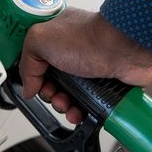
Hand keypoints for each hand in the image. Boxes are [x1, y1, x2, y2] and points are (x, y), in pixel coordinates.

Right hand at [19, 7, 151, 123]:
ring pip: (69, 97)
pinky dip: (82, 113)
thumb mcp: (40, 39)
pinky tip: (79, 113)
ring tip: (68, 106)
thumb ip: (27, 62)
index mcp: (57, 39)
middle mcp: (73, 54)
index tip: (36, 84)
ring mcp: (89, 71)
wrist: (124, 49)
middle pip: (53, 83)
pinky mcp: (104, 86)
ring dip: (64, 107)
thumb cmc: (89, 38)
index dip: (35, 77)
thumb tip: (28, 87)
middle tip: (54, 95)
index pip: (38, 63)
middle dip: (50, 95)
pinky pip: (88, 106)